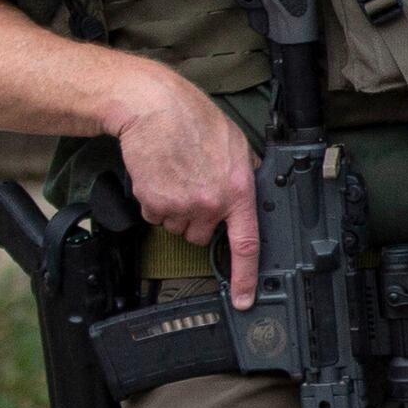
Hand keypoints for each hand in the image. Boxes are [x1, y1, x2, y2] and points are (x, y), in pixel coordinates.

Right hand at [104, 64, 261, 300]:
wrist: (154, 108)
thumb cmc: (194, 120)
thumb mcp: (236, 146)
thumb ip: (245, 176)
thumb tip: (254, 195)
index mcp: (237, 190)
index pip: (246, 243)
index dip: (246, 277)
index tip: (244, 299)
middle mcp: (210, 203)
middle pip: (201, 235)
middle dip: (198, 218)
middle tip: (194, 186)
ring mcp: (180, 205)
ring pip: (177, 227)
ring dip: (175, 209)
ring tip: (176, 176)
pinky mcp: (154, 202)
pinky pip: (155, 216)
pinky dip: (155, 201)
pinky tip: (161, 176)